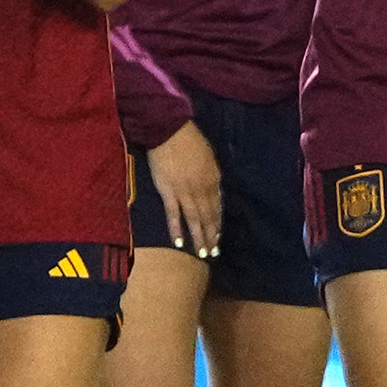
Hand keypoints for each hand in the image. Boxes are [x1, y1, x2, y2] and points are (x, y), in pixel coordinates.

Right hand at [146, 119, 225, 259]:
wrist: (170, 132)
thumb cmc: (190, 140)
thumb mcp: (209, 157)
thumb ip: (211, 176)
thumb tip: (212, 190)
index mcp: (213, 181)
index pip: (216, 208)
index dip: (217, 224)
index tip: (218, 237)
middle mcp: (201, 191)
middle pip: (207, 217)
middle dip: (210, 236)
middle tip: (213, 253)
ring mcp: (184, 194)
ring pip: (193, 220)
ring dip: (198, 238)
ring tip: (202, 254)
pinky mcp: (168, 193)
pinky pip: (173, 215)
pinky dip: (176, 229)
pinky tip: (179, 243)